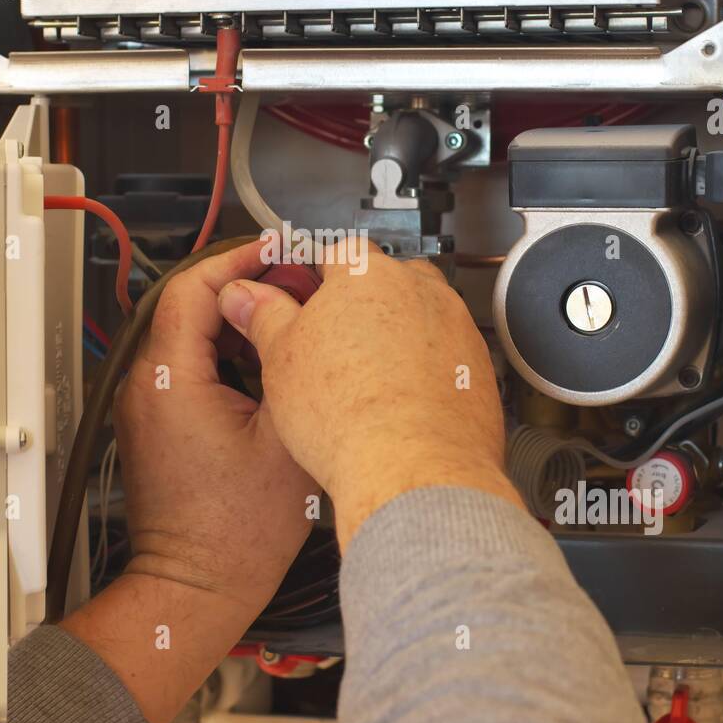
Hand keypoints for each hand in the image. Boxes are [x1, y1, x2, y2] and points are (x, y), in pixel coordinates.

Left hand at [114, 239, 317, 607]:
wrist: (195, 588)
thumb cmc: (233, 535)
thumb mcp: (286, 437)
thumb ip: (290, 366)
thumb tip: (301, 319)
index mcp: (170, 379)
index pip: (194, 286)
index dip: (242, 260)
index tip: (279, 251)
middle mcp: (146, 385)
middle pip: (191, 304)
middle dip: (246, 288)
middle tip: (297, 287)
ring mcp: (147, 405)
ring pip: (191, 333)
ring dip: (238, 321)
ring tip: (289, 323)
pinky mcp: (156, 423)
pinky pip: (189, 365)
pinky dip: (227, 353)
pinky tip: (269, 365)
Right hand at [217, 237, 522, 545]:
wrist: (412, 470)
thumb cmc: (347, 417)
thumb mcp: (281, 359)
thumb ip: (264, 316)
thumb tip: (245, 295)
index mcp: (365, 274)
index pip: (338, 252)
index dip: (318, 280)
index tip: (308, 304)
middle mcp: (418, 289)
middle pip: (385, 281)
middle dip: (363, 307)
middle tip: (336, 348)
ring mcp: (455, 325)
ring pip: (420, 316)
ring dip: (399, 337)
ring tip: (371, 381)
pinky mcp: (477, 365)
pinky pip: (447, 354)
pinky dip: (428, 369)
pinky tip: (404, 402)